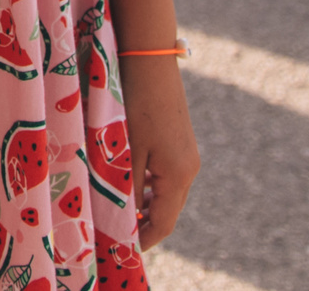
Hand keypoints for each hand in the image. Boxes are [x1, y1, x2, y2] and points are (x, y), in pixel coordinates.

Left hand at [119, 54, 200, 247]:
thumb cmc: (136, 102)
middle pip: (169, 210)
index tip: (126, 248)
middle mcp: (189, 168)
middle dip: (146, 224)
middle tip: (119, 233)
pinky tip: (131, 184)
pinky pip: (167, 175)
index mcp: (178, 175)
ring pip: (168, 192)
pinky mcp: (181, 142)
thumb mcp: (128, 146)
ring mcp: (187, 155)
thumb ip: (127, 182)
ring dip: (148, 205)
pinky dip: (151, 186)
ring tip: (122, 213)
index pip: (164, 222)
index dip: (146, 238)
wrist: (151, 60)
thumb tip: (124, 214)